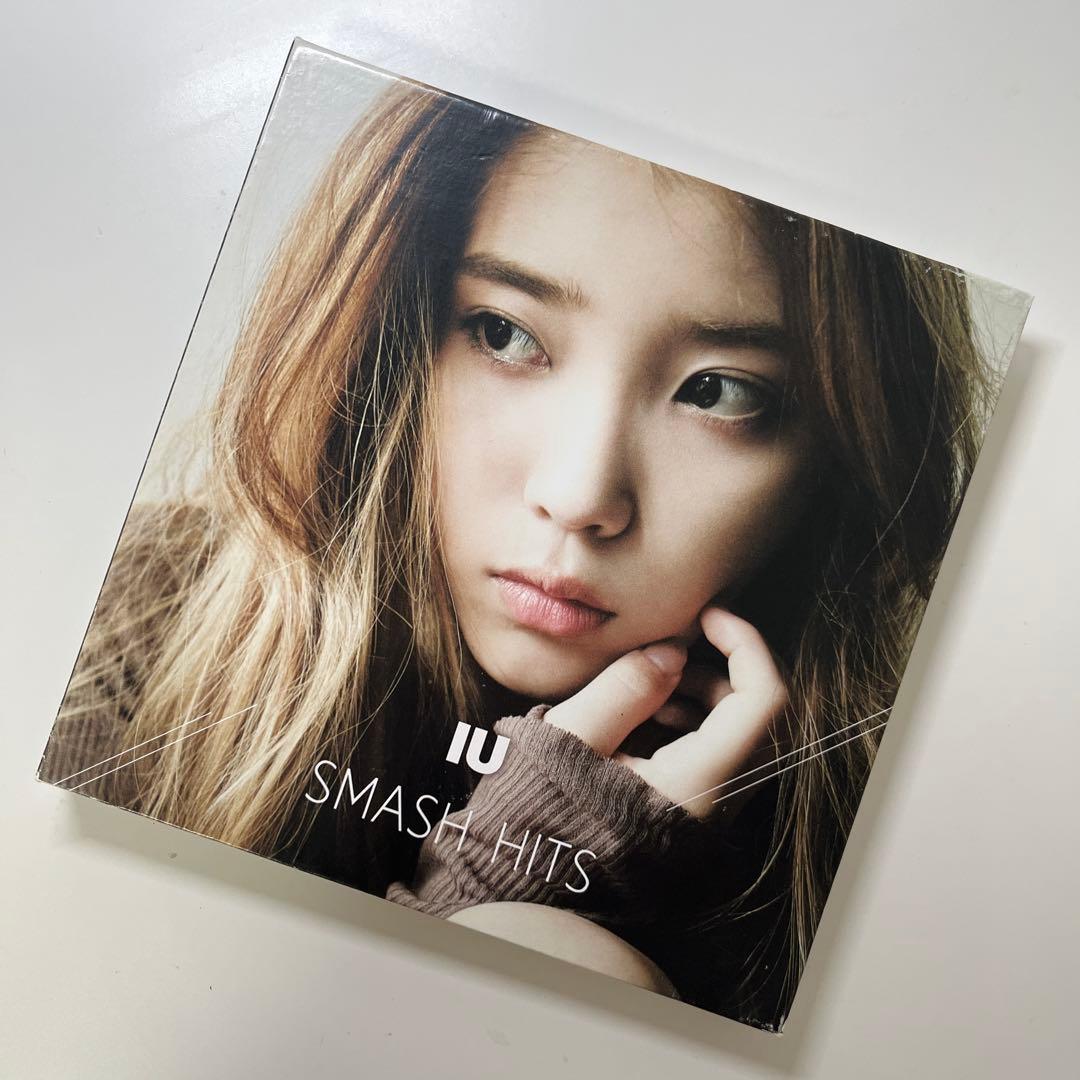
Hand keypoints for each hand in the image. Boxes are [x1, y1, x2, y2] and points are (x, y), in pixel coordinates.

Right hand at [544, 606, 787, 821]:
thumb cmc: (545, 813)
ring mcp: (708, 811)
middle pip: (758, 716)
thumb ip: (624, 688)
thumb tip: (672, 653)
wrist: (533, 882)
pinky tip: (648, 714)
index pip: (763, 701)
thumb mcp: (572, 739)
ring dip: (706, 694)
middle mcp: (718, 801)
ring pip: (740, 734)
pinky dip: (695, 721)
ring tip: (651, 682)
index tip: (707, 615)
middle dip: (722, 667)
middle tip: (673, 647)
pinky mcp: (691, 812)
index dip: (745, 644)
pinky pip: (717, 755)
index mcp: (698, 782)